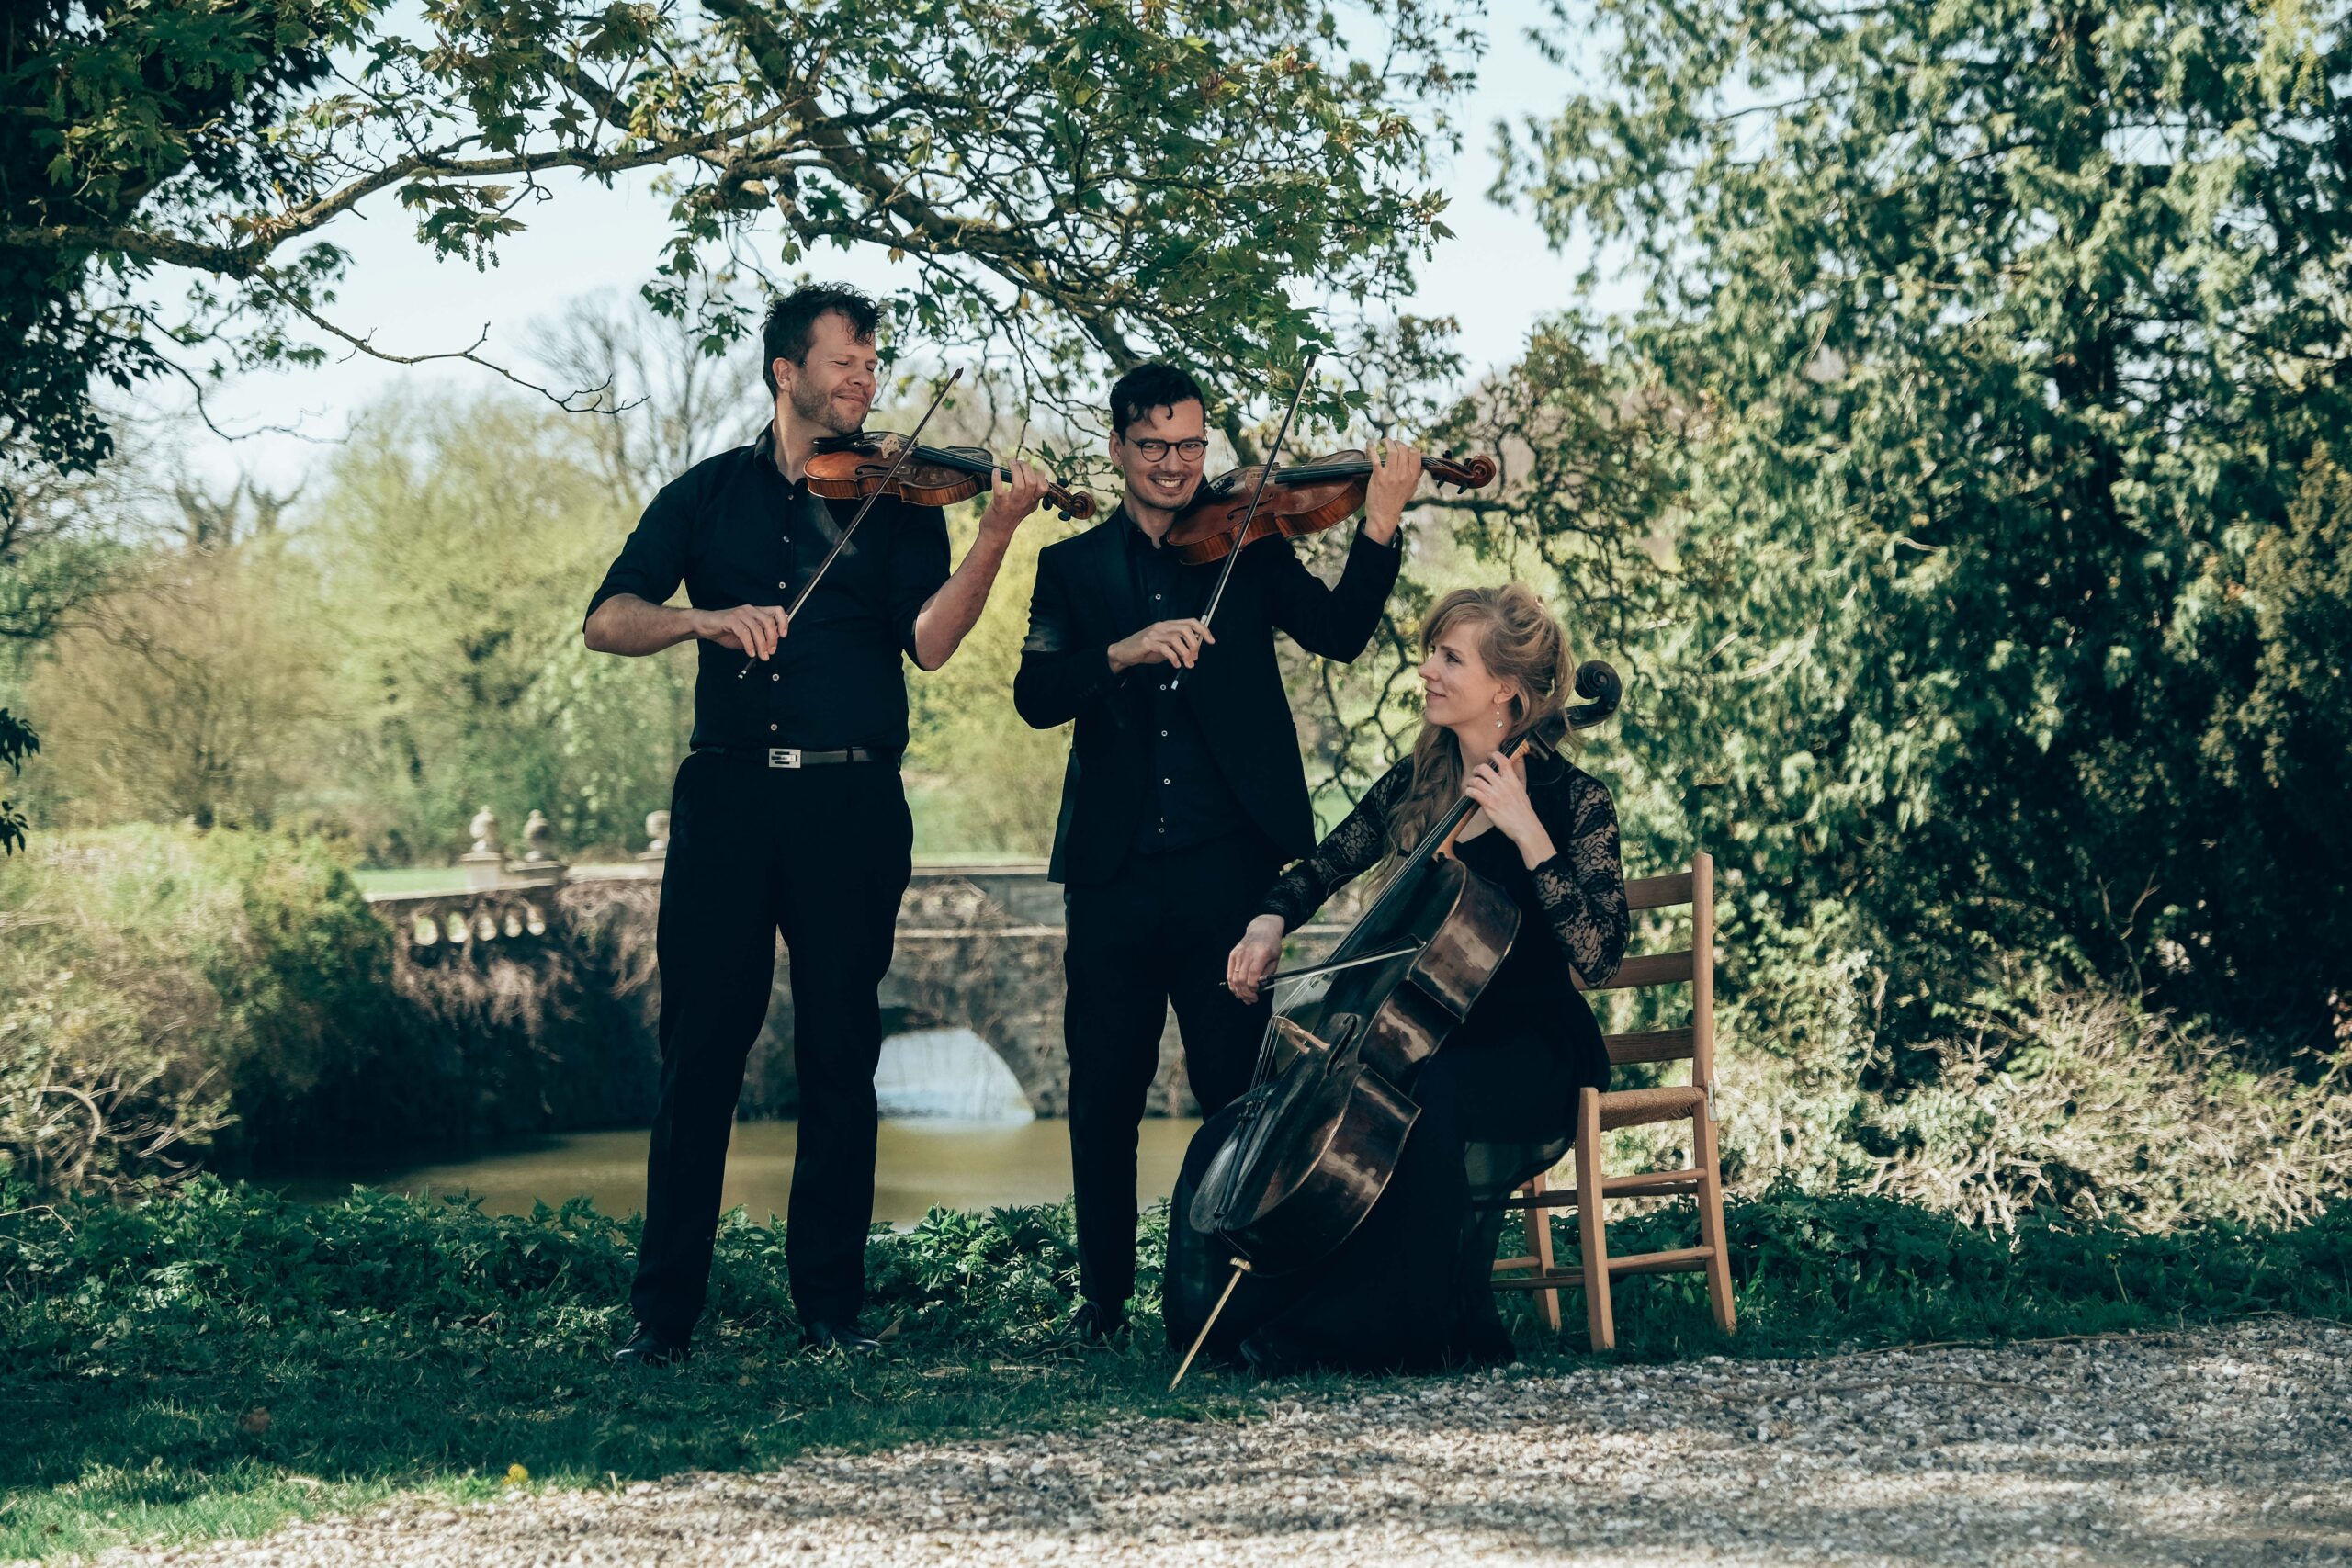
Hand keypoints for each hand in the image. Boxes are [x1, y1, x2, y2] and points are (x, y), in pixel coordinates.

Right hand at [701, 604, 788, 659]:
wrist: (705, 626)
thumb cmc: (726, 631)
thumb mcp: (747, 636)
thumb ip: (759, 638)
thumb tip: (772, 647)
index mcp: (756, 612)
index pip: (777, 611)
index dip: (784, 622)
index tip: (783, 636)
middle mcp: (750, 610)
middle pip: (769, 621)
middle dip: (772, 639)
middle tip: (771, 652)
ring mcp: (740, 613)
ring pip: (757, 629)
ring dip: (762, 645)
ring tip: (762, 656)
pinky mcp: (730, 619)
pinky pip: (744, 633)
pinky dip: (749, 645)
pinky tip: (750, 653)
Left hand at [979, 459, 1050, 535]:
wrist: (997, 533)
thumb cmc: (1010, 516)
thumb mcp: (1026, 504)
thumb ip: (1033, 491)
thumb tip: (1041, 474)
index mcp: (1032, 502)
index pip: (1044, 487)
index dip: (1039, 475)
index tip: (1030, 469)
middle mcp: (1025, 503)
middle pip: (1032, 482)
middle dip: (1025, 467)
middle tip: (1017, 462)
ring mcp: (1012, 505)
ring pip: (1020, 485)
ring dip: (1014, 470)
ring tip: (1010, 462)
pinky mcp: (999, 506)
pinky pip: (1000, 490)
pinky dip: (997, 479)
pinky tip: (995, 471)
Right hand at [1108, 618, 1213, 671]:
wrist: (1124, 652)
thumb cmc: (1145, 650)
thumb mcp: (1165, 647)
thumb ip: (1178, 646)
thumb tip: (1195, 651)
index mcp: (1168, 625)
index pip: (1190, 622)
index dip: (1203, 630)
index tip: (1211, 641)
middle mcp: (1162, 626)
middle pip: (1185, 629)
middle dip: (1194, 644)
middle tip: (1195, 658)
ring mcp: (1154, 633)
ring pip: (1176, 639)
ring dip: (1185, 653)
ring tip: (1187, 664)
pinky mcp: (1147, 642)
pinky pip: (1165, 649)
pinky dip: (1174, 658)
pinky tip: (1176, 664)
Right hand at [1225, 914, 1285, 1004]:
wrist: (1262, 929)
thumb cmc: (1271, 945)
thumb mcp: (1276, 958)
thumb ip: (1268, 973)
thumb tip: (1260, 987)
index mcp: (1260, 954)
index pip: (1253, 976)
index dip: (1253, 988)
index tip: (1258, 993)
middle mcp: (1247, 954)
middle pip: (1241, 979)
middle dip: (1246, 993)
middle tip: (1251, 1000)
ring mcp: (1238, 954)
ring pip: (1234, 978)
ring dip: (1238, 991)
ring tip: (1244, 998)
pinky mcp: (1232, 955)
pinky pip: (1229, 973)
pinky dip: (1232, 984)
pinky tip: (1237, 990)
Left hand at [1361, 438, 1422, 542]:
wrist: (1384, 514)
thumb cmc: (1397, 500)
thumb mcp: (1412, 488)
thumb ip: (1418, 472)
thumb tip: (1423, 456)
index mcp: (1413, 476)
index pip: (1416, 453)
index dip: (1409, 447)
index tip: (1403, 448)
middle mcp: (1404, 475)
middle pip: (1404, 449)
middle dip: (1397, 443)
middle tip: (1391, 444)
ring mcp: (1391, 476)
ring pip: (1392, 450)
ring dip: (1387, 442)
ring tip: (1383, 442)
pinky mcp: (1378, 477)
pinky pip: (1375, 457)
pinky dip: (1371, 448)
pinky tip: (1369, 443)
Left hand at [1462, 748, 1553, 862]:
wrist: (1525, 826)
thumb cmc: (1524, 812)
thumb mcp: (1522, 792)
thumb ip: (1515, 781)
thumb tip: (1510, 773)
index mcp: (1513, 781)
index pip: (1503, 761)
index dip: (1495, 755)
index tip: (1490, 755)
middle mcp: (1503, 785)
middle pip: (1485, 768)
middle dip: (1477, 768)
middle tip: (1476, 772)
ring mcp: (1495, 795)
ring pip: (1476, 780)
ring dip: (1471, 781)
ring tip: (1471, 784)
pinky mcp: (1488, 804)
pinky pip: (1473, 792)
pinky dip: (1469, 791)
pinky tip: (1470, 793)